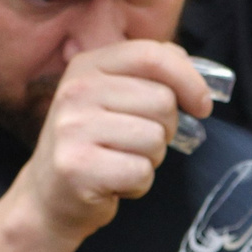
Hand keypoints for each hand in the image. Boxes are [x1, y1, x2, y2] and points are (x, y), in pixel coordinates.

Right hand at [17, 41, 208, 242]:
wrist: (49, 197)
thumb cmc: (95, 145)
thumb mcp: (113, 98)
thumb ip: (149, 75)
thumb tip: (190, 67)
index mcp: (87, 66)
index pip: (151, 55)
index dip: (188, 79)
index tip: (202, 105)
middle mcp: (75, 91)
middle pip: (162, 102)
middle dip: (165, 129)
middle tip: (137, 143)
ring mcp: (72, 129)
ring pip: (155, 140)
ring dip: (150, 159)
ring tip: (121, 161)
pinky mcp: (77, 168)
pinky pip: (141, 172)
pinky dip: (138, 185)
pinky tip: (114, 183)